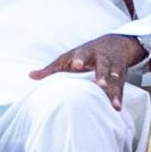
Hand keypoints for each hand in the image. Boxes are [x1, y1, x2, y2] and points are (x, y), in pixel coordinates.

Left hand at [32, 32, 148, 102]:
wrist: (116, 43)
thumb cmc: (85, 54)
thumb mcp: (68, 58)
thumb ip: (51, 69)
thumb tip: (30, 76)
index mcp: (86, 52)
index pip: (82, 54)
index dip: (80, 59)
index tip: (77, 65)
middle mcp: (102, 58)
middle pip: (102, 66)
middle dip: (102, 75)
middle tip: (100, 84)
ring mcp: (113, 67)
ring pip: (114, 78)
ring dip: (113, 90)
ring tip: (113, 103)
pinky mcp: (121, 76)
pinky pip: (120, 87)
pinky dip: (118, 97)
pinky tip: (117, 108)